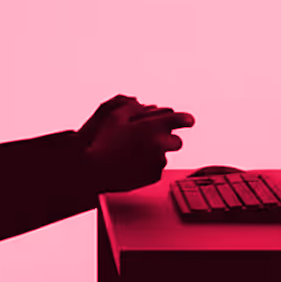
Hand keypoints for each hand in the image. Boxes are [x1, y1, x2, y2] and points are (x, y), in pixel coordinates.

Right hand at [78, 94, 195, 192]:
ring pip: (165, 155)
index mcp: (154, 127)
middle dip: (167, 138)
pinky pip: (156, 168)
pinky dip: (148, 165)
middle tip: (149, 137)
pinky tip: (131, 163)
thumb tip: (140, 104)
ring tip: (132, 152)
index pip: (182, 119)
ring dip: (155, 152)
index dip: (185, 119)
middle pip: (177, 140)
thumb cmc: (101, 143)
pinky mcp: (152, 177)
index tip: (187, 121)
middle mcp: (160, 145)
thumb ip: (131, 106)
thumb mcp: (113, 116)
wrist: (93, 172)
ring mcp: (157, 163)